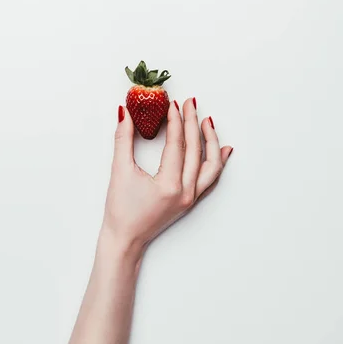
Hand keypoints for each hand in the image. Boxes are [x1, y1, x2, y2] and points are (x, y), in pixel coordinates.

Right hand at [102, 98, 232, 254]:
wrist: (125, 240)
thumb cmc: (121, 211)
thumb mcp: (120, 172)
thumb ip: (123, 139)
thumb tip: (125, 113)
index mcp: (169, 185)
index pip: (177, 144)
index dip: (175, 121)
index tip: (172, 103)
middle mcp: (185, 192)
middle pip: (196, 150)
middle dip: (192, 123)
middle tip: (189, 103)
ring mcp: (191, 197)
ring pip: (210, 165)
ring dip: (210, 141)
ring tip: (207, 121)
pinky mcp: (191, 200)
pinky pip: (211, 178)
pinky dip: (218, 162)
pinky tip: (223, 149)